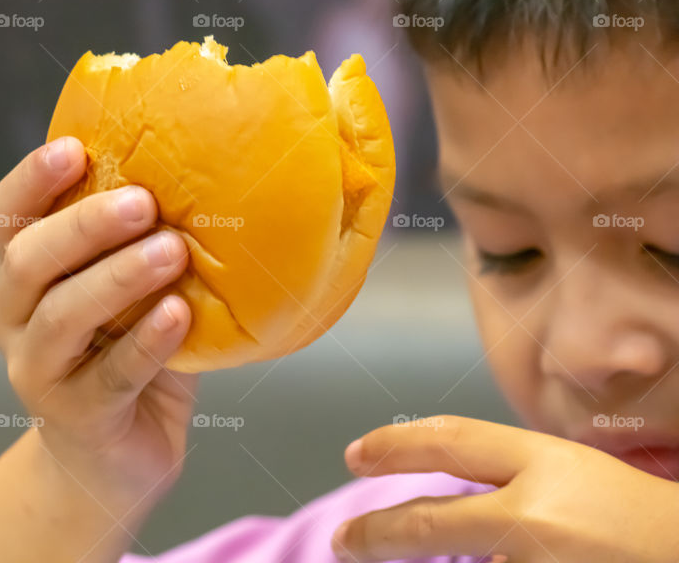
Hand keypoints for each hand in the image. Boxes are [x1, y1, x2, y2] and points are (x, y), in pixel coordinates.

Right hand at [0, 136, 195, 510]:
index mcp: (24, 279)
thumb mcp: (130, 296)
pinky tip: (179, 315)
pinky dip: (145, 342)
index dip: (32, 181)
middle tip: (141, 201)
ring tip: (171, 251)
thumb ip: (141, 247)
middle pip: (28, 261)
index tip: (74, 148)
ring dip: (118, 278)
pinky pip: (111, 375)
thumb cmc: (127, 359)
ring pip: (62, 317)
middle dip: (83, 225)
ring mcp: (38, 372)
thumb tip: (209, 180)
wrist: (114, 461)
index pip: (8, 218)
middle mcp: (15, 320)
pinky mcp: (75, 417)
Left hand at [332, 415, 678, 561]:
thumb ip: (516, 482)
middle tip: (345, 542)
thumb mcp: (577, 478)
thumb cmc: (647, 522)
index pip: (451, 441)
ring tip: (397, 561)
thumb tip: (456, 502)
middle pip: (431, 521)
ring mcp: (540, 562)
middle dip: (377, 533)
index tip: (356, 455)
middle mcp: (537, 514)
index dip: (394, 446)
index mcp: (547, 463)